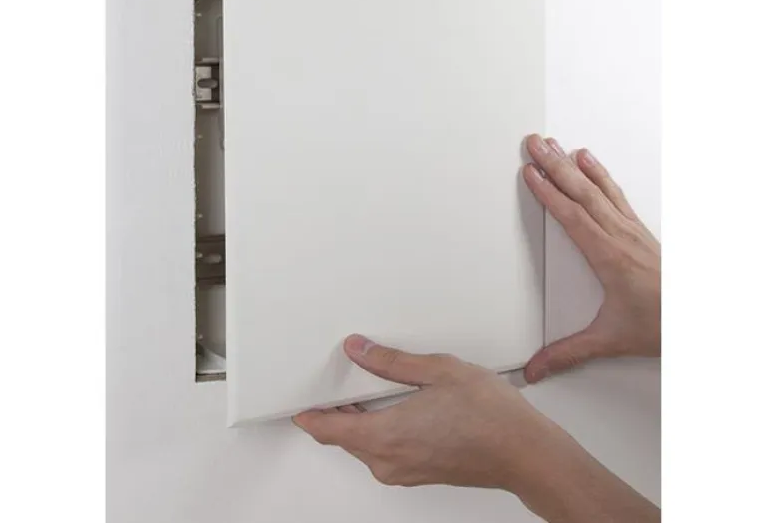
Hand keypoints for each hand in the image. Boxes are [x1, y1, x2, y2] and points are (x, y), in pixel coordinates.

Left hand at [294, 336, 660, 522]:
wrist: (525, 453)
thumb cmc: (490, 415)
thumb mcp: (438, 371)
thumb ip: (392, 361)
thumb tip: (359, 349)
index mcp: (387, 435)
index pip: (328, 430)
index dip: (308, 415)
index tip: (296, 402)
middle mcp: (389, 461)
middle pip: (344, 438)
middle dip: (334, 412)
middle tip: (332, 382)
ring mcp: (405, 471)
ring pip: (364, 445)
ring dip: (357, 422)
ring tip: (364, 388)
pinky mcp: (419, 473)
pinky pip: (384, 451)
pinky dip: (377, 431)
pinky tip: (393, 407)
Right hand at [522, 134, 660, 382]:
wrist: (698, 320)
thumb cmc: (660, 323)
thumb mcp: (609, 340)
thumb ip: (567, 353)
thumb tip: (537, 366)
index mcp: (607, 256)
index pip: (571, 216)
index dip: (548, 193)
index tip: (530, 172)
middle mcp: (618, 236)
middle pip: (581, 192)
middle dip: (554, 165)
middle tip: (535, 143)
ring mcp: (629, 229)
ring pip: (596, 188)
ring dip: (573, 164)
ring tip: (555, 144)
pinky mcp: (636, 229)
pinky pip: (614, 193)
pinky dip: (599, 173)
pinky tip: (590, 161)